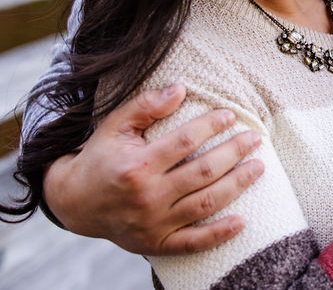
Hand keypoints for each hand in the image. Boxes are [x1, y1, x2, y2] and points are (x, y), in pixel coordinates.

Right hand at [43, 84, 264, 254]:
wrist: (74, 203)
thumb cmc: (101, 158)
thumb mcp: (114, 126)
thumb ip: (145, 105)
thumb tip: (180, 89)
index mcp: (137, 165)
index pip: (184, 141)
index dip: (210, 126)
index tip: (230, 115)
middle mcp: (147, 196)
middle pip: (203, 171)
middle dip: (234, 152)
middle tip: (255, 138)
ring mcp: (153, 223)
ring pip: (205, 203)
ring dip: (237, 185)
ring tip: (258, 167)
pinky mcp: (156, 244)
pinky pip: (193, 242)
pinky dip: (219, 234)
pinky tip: (242, 221)